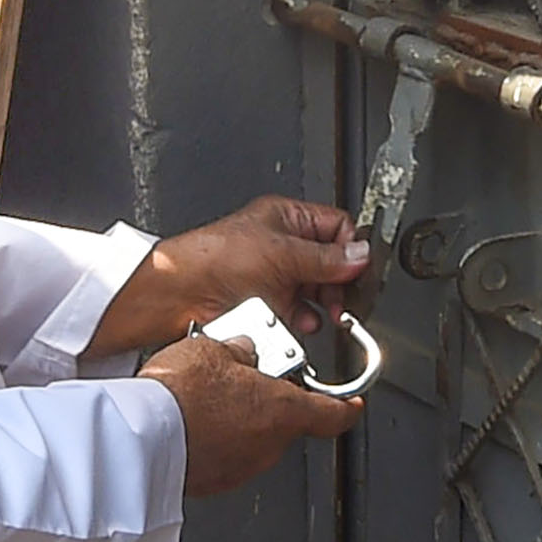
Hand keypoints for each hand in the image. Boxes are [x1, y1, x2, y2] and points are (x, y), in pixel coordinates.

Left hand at [90, 195, 372, 363]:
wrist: (180, 294)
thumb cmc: (215, 258)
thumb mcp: (281, 253)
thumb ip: (326, 258)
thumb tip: (360, 255)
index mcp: (288, 218)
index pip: (338, 227)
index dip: (351, 248)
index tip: (358, 271)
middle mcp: (283, 245)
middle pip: (332, 263)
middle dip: (340, 282)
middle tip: (346, 297)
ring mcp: (276, 275)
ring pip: (317, 290)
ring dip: (325, 303)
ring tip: (328, 311)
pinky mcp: (268, 303)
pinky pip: (299, 312)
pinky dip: (306, 319)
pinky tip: (304, 322)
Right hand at [141, 330, 362, 496]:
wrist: (139, 438)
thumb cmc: (179, 395)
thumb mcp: (213, 348)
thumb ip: (239, 351)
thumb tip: (244, 350)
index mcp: (283, 411)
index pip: (334, 414)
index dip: (347, 407)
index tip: (353, 403)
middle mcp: (270, 445)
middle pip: (284, 420)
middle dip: (266, 399)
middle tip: (241, 376)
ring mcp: (242, 467)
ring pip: (252, 438)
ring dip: (238, 419)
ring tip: (205, 396)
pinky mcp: (214, 481)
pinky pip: (225, 455)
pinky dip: (216, 440)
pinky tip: (191, 420)